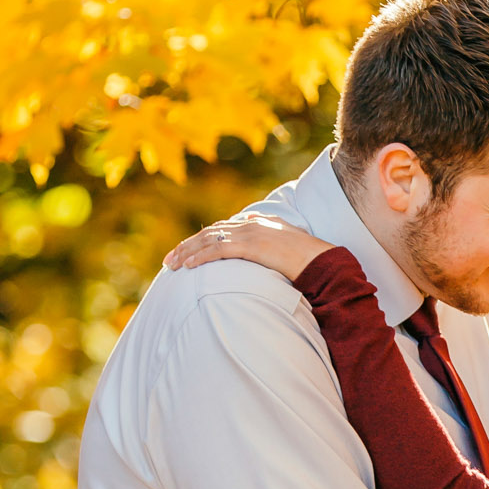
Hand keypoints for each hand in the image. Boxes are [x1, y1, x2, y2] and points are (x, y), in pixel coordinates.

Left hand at [164, 215, 326, 281]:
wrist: (319, 259)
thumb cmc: (307, 254)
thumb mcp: (286, 237)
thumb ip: (269, 230)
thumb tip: (255, 223)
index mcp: (255, 223)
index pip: (219, 229)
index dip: (199, 240)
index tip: (185, 251)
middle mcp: (248, 225)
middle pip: (208, 233)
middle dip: (186, 246)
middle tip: (169, 260)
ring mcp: (248, 234)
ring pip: (208, 241)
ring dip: (187, 253)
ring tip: (172, 265)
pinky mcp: (250, 246)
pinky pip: (218, 251)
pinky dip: (201, 257)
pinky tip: (188, 265)